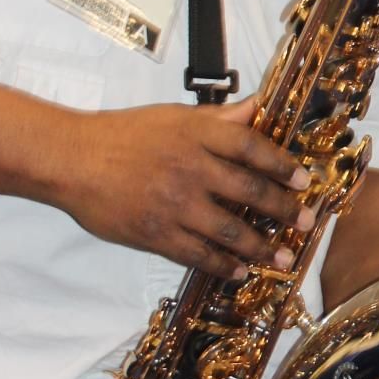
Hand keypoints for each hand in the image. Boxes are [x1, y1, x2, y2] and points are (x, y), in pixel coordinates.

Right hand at [61, 95, 316, 277]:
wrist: (71, 159)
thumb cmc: (123, 134)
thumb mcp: (173, 116)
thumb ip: (218, 118)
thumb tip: (258, 106)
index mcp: (196, 135)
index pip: (252, 149)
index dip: (282, 166)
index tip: (303, 182)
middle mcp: (190, 168)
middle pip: (249, 191)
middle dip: (284, 210)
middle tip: (306, 222)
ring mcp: (174, 204)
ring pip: (229, 230)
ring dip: (261, 247)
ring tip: (283, 259)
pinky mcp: (156, 233)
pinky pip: (198, 254)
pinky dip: (222, 265)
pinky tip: (240, 271)